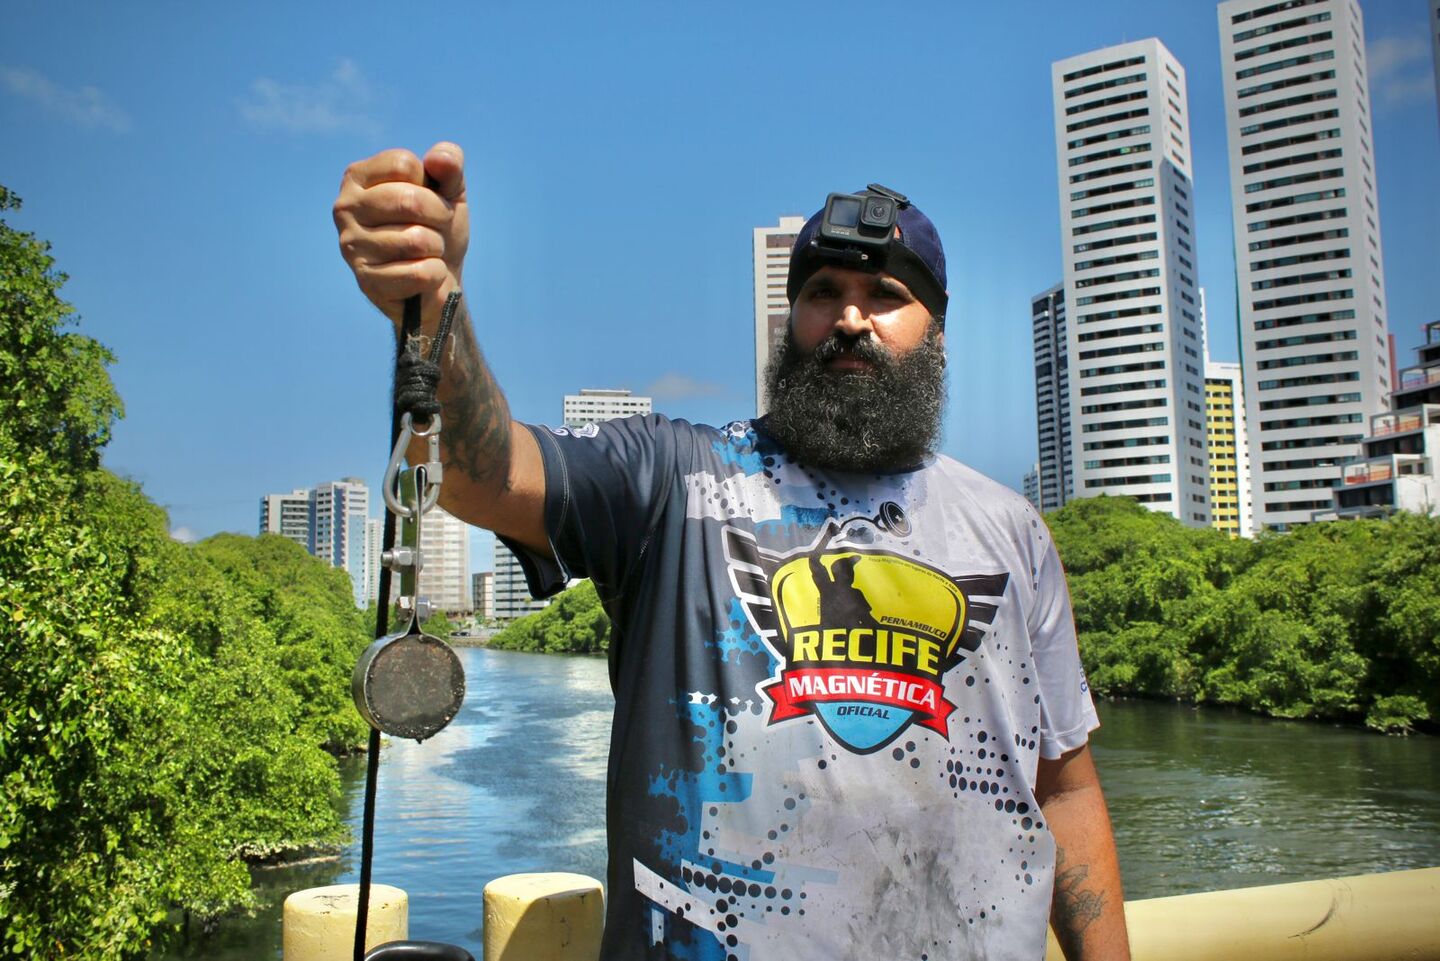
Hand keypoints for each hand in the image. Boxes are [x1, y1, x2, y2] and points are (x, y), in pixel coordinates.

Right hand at [333, 142, 468, 325]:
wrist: (440, 279)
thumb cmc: (437, 228)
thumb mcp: (449, 190)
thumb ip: (449, 165)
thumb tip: (438, 158)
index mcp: (358, 177)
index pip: (403, 164)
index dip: (431, 185)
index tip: (430, 201)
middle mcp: (345, 208)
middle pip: (409, 200)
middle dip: (439, 217)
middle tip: (436, 229)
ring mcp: (351, 246)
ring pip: (416, 240)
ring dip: (436, 248)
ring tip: (426, 252)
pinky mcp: (366, 281)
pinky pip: (419, 273)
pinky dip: (435, 274)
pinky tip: (423, 275)